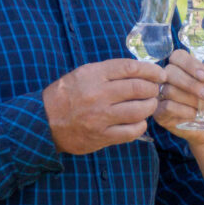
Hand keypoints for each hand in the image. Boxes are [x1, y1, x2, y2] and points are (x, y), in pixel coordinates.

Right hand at [43, 58, 164, 153]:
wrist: (44, 122)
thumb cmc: (66, 95)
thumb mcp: (83, 74)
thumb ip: (108, 72)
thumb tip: (139, 71)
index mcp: (93, 75)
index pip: (130, 68)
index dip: (150, 70)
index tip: (159, 73)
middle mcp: (98, 94)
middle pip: (137, 88)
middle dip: (152, 88)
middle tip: (155, 89)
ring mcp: (101, 117)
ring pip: (138, 110)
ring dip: (150, 106)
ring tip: (150, 104)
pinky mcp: (102, 136)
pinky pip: (131, 131)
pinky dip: (141, 125)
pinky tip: (140, 121)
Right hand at [154, 49, 203, 144]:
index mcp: (180, 67)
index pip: (178, 56)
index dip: (190, 65)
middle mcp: (167, 79)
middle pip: (171, 72)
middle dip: (192, 84)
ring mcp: (160, 95)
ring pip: (170, 90)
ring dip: (192, 99)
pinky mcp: (159, 113)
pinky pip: (167, 106)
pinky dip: (184, 110)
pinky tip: (195, 114)